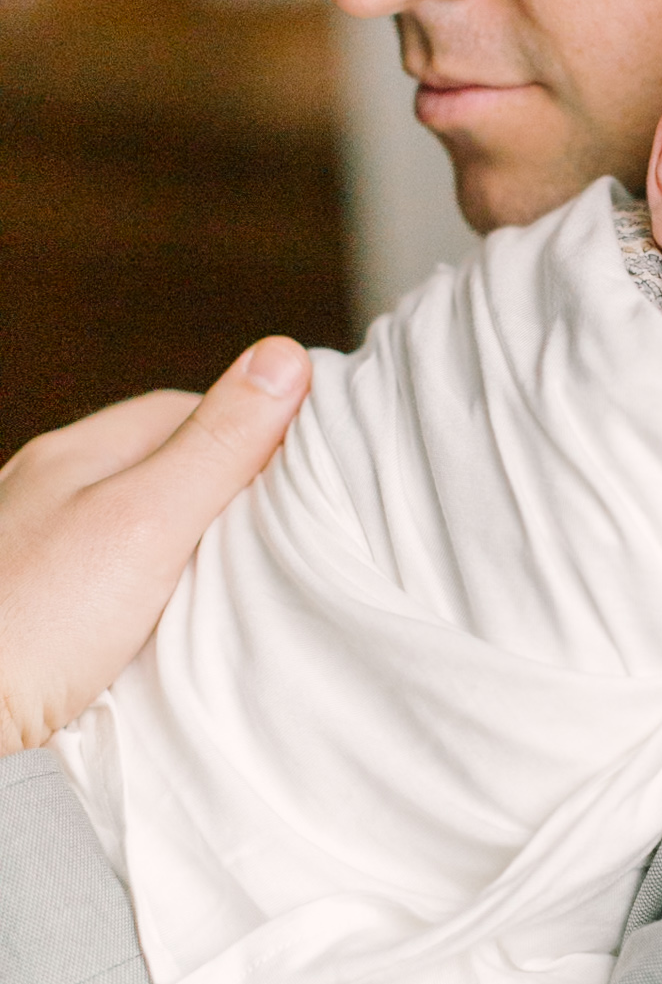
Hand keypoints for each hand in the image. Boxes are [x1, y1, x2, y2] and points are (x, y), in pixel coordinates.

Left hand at [0, 340, 309, 756]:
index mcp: (74, 453)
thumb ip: (216, 445)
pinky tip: (163, 626)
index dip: (254, 432)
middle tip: (283, 534)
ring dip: (185, 545)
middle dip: (224, 489)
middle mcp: (46, 490)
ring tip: (233, 583)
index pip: (186, 411)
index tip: (309, 473)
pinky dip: (146, 592)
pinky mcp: (32, 612)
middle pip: (159, 466)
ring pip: (133, 526)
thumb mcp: (145, 523)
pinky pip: (107, 581)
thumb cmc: (32, 626)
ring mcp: (33, 550)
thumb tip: (283, 357)